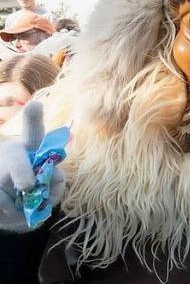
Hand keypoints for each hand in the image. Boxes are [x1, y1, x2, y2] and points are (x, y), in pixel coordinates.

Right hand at [0, 102, 64, 232]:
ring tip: (24, 201)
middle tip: (28, 185)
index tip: (36, 104)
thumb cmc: (38, 192)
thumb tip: (53, 177)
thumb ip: (56, 181)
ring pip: (7, 185)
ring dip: (22, 201)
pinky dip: (13, 212)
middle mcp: (12, 152)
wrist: (14, 210)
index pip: (33, 130)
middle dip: (22, 171)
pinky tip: (13, 207)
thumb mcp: (53, 186)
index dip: (33, 117)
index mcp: (32, 147)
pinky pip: (2, 202)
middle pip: (14, 156)